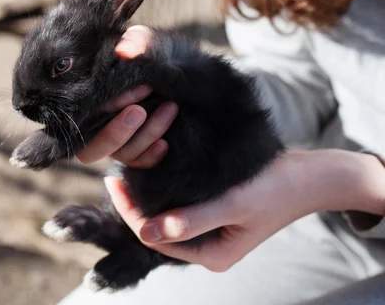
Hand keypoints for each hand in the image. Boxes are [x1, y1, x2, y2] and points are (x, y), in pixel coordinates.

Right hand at [77, 25, 178, 167]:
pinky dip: (151, 156)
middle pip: (89, 151)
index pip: (78, 118)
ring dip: (145, 134)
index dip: (101, 109)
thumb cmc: (155, 55)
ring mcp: (118, 144)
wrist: (185, 71)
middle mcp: (96, 127)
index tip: (130, 89)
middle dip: (114, 133)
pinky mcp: (138, 154)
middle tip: (139, 110)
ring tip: (170, 107)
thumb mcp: (147, 43)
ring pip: (122, 155)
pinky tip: (165, 143)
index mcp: (88, 101)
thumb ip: (135, 42)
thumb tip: (124, 52)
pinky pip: (139, 166)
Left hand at [105, 149, 384, 271]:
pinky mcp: (216, 214)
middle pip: (159, 227)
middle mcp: (208, 247)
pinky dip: (165, 190)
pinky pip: (182, 205)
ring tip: (129, 169)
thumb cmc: (275, 188)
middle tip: (115, 173)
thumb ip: (193, 219)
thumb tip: (148, 233)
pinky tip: (153, 169)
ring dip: (148, 195)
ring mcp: (212, 230)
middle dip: (135, 203)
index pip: (157, 236)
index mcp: (212, 255)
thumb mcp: (234, 203)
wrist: (310, 176)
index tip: (114, 182)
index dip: (131, 211)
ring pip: (168, 214)